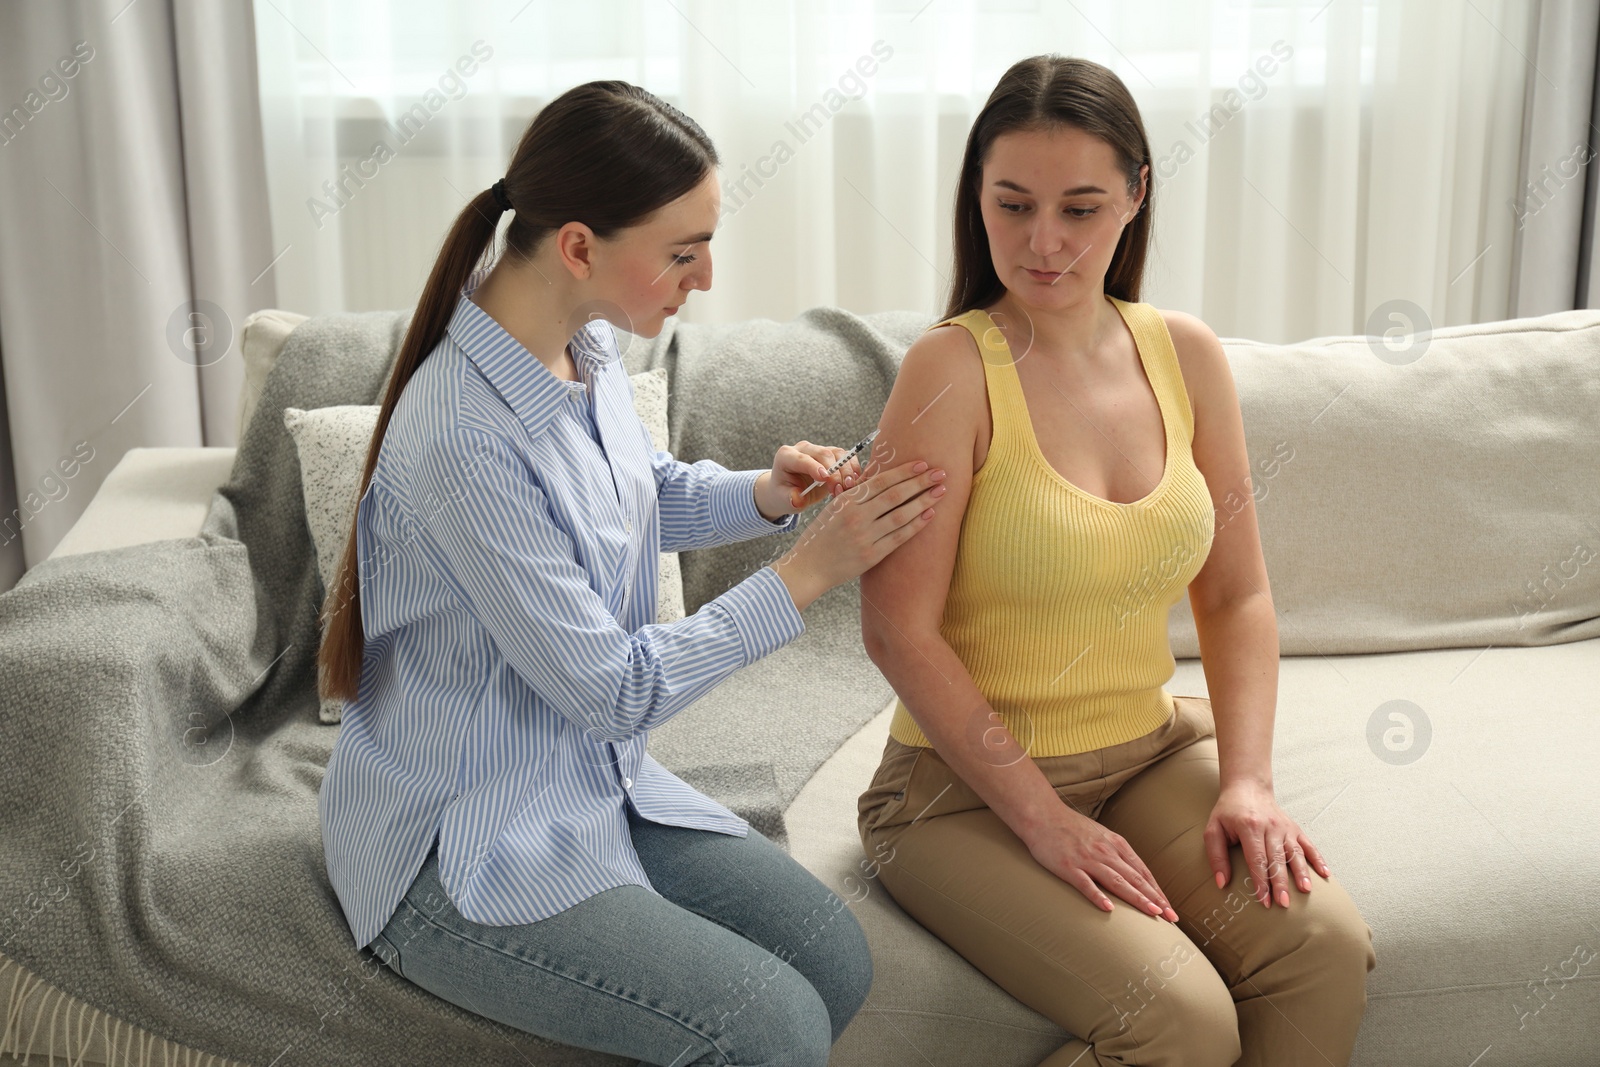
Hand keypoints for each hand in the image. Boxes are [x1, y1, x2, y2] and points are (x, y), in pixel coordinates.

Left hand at [756, 440, 866, 518]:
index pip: (802, 459)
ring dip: (846, 470)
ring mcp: (819, 450)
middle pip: (823, 454)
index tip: (824, 478)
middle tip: (840, 489)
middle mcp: (803, 449)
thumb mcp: (783, 499)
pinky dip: (852, 468)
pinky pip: (846, 456)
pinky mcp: (832, 455)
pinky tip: (854, 481)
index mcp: (786, 456)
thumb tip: (797, 499)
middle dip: (834, 472)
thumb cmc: (784, 494)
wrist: (789, 491)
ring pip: (837, 453)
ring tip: (848, 487)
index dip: (814, 467)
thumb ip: (789, 499)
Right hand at [770, 458, 944, 610]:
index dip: (904, 471)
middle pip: (895, 494)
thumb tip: (881, 477)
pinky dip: (916, 524)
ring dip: (924, 501)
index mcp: (846, 500)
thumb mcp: (834, 509)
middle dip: (920, 482)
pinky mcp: (871, 555)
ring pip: (901, 514)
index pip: (881, 481)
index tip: (923, 464)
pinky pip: (899, 537)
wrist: (808, 567)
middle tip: (941, 473)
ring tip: (941, 491)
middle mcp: (856, 516)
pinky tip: (930, 514)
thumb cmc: (823, 535)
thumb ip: (856, 495)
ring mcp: (864, 536)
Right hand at [1023, 806, 1178, 920]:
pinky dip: (1098, 896)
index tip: (1169, 908)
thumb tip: (1132, 871)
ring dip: (1136, 898)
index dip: (1157, 891)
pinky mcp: (1068, 866)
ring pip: (1117, 881)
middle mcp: (1105, 852)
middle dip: (1155, 899)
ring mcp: (1087, 859)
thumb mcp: (1100, 835)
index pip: (1142, 871)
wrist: (1042, 814)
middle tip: (1171, 917)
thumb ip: (1115, 852)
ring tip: (1152, 913)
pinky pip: (1085, 884)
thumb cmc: (1070, 827)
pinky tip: (1108, 909)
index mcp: (1115, 844)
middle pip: (1135, 878)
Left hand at [1204, 781, 1330, 907]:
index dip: (1261, 881)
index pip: (1256, 859)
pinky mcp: (1294, 828)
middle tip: (1283, 904)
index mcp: (1249, 827)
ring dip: (1301, 873)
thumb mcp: (1213, 830)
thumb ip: (1216, 856)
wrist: (1247, 788)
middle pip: (1277, 859)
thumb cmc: (1228, 812)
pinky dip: (1318, 859)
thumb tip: (1222, 883)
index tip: (1264, 901)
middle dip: (1280, 883)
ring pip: (1295, 853)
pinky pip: (1308, 845)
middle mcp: (1270, 827)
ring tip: (1305, 891)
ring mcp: (1285, 827)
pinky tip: (1325, 874)